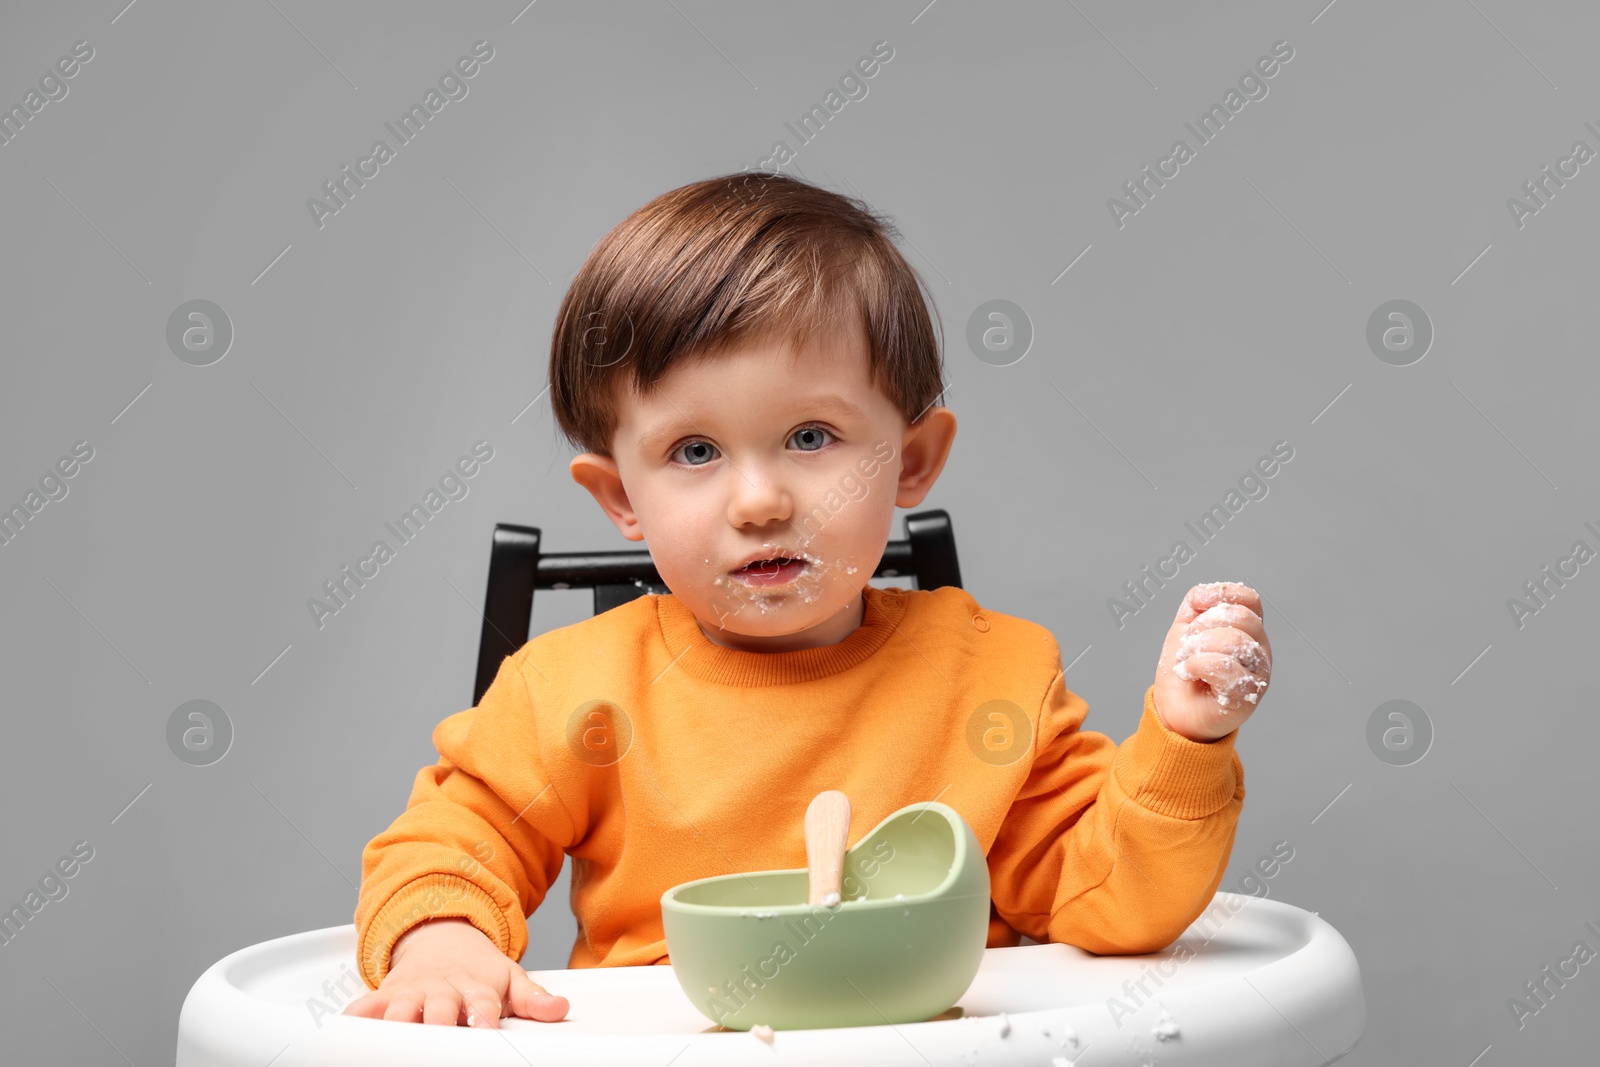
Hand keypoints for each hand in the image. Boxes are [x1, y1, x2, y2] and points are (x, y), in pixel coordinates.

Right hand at [342, 917, 568, 1027]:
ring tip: (394, 1037)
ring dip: (397, 1022)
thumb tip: (560, 1008)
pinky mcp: (385, 995)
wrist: (442, 937)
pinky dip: (356, 1016)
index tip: (484, 1026)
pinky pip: (366, 1006)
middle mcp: (442, 990)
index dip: (482, 1015)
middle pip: (438, 1009)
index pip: (481, 1003)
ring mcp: (412, 992)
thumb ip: (533, 999)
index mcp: (475, 987)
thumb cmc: (478, 970)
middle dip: (437, 1024)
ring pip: (401, 1009)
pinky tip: (348, 1029)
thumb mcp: (510, 978)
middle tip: (439, 1038)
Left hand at [1152, 582, 1271, 741]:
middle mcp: (1260, 650)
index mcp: (1249, 630)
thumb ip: (1197, 602)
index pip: (1250, 600)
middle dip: (1203, 626)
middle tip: (1188, 645)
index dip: (1221, 596)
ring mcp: (1258, 674)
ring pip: (1235, 641)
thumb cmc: (1184, 668)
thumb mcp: (1185, 626)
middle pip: (1241, 618)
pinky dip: (1198, 666)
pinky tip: (1189, 672)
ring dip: (1197, 648)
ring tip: (1186, 661)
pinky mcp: (1248, 696)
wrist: (1174, 709)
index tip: (1196, 609)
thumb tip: (1203, 595)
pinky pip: (1227, 668)